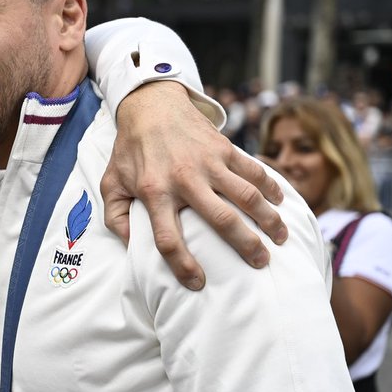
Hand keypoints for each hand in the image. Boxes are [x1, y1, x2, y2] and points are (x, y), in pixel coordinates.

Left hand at [102, 81, 286, 289]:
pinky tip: (280, 203)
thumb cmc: (130, 152)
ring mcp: (208, 163)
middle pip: (221, 220)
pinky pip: (254, 170)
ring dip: (268, 219)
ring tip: (280, 239)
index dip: (183, 266)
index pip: (168, 239)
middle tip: (261, 264)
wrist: (150, 106)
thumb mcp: (111, 184)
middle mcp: (184, 180)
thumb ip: (116, 218)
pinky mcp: (224, 148)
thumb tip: (131, 246)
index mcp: (154, 193)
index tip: (197, 284)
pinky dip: (271, 187)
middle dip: (245, 246)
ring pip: (246, 196)